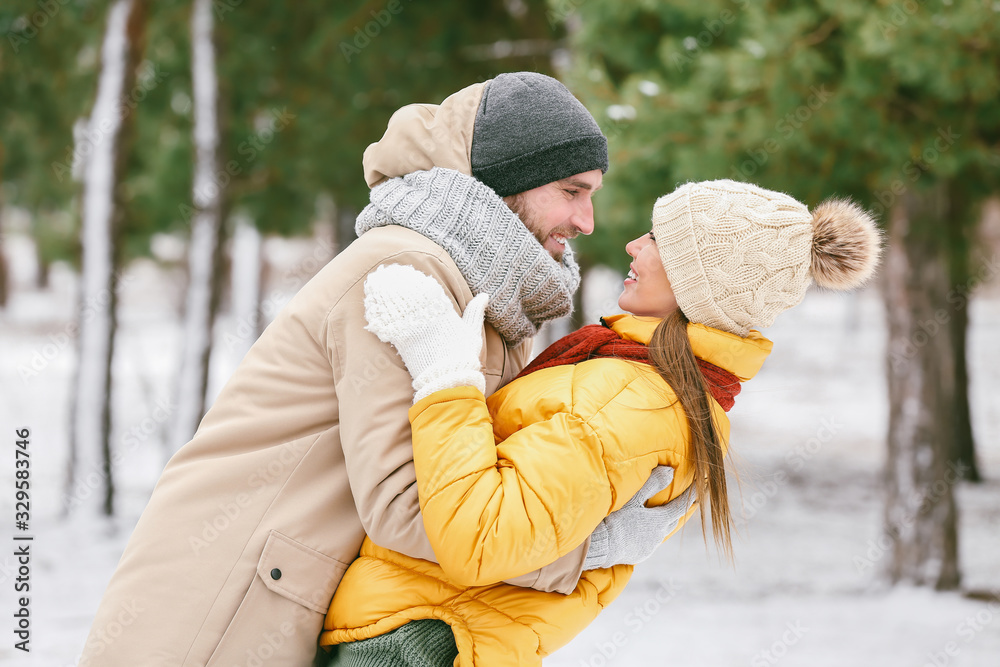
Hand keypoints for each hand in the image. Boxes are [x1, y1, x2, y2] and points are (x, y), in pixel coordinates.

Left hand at [363, 263, 488, 402]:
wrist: (448, 380)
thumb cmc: (463, 358)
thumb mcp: (473, 333)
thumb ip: (474, 312)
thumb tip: (484, 295)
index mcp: (444, 313)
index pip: (428, 290)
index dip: (416, 280)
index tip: (407, 271)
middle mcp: (427, 317)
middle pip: (408, 295)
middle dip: (396, 283)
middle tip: (385, 273)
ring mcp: (413, 329)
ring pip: (396, 306)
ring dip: (384, 295)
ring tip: (373, 284)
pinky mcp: (402, 342)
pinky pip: (388, 323)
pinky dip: (379, 315)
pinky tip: (371, 307)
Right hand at [583, 466, 695, 569]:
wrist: (600, 546)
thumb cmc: (615, 519)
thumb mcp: (633, 498)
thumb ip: (652, 484)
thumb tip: (671, 471)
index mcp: (658, 521)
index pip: (680, 506)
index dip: (690, 495)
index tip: (700, 487)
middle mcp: (658, 536)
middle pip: (673, 521)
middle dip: (681, 510)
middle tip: (688, 502)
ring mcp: (649, 548)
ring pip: (661, 532)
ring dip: (664, 523)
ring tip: (664, 516)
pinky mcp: (639, 555)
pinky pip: (650, 542)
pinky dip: (651, 533)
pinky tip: (644, 531)